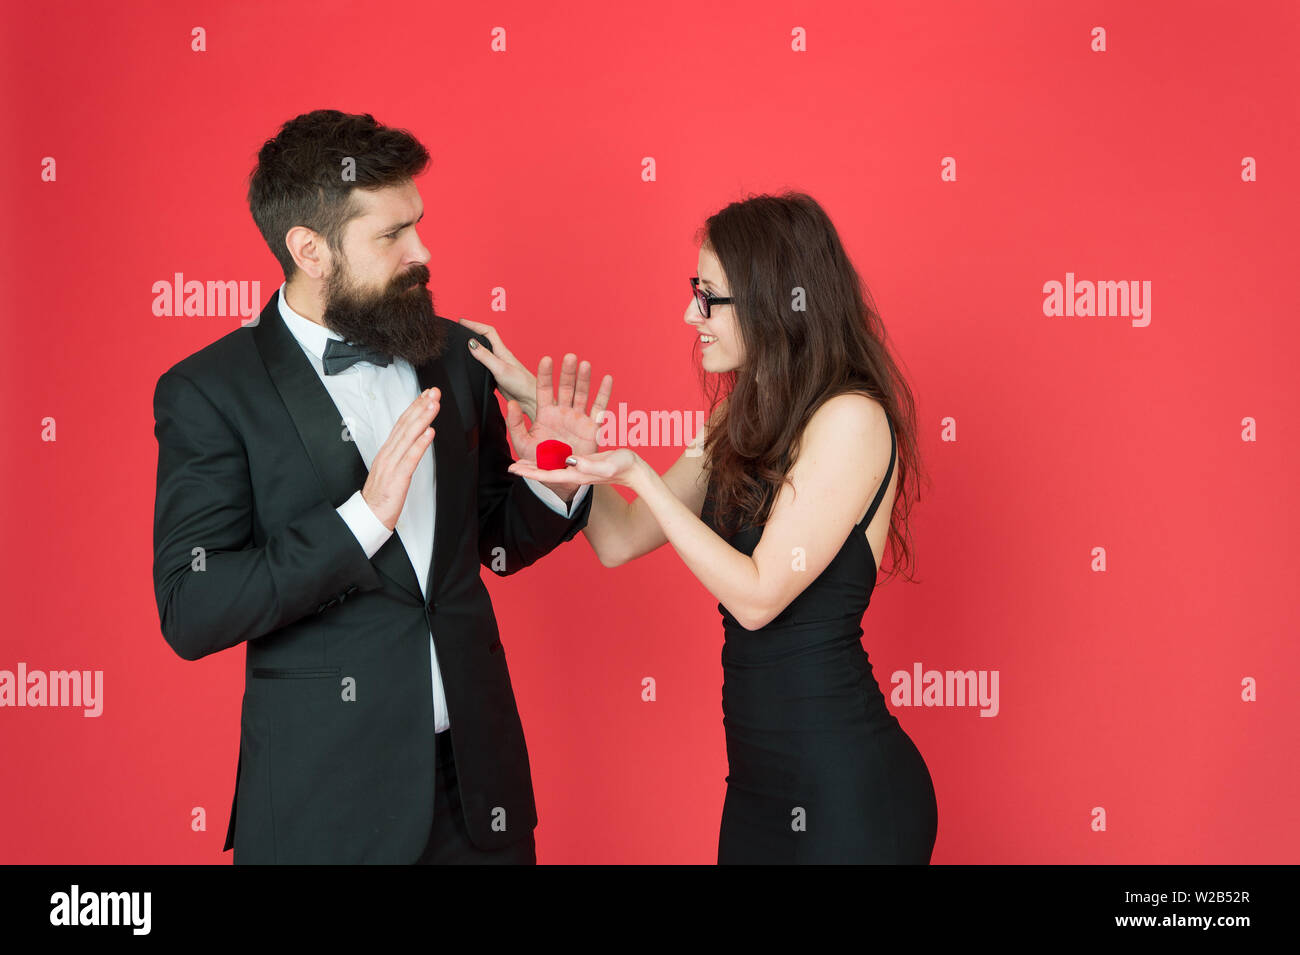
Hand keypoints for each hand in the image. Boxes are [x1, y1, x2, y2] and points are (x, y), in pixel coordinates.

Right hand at [361, 387, 438, 530]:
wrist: (369, 515)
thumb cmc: (382, 495)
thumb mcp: (391, 469)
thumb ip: (400, 454)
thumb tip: (414, 440)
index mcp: (387, 451)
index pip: (402, 423)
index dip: (415, 407)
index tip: (426, 394)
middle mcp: (388, 454)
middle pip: (405, 425)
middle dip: (421, 406)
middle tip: (434, 392)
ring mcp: (392, 464)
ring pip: (408, 437)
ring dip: (423, 419)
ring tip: (434, 405)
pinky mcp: (397, 478)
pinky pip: (410, 458)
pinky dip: (420, 444)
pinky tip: (429, 433)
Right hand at [458, 318, 539, 418]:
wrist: (530, 400)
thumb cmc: (521, 384)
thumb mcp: (500, 368)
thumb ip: (485, 356)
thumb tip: (471, 343)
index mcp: (502, 351)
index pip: (487, 331)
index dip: (474, 324)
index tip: (461, 321)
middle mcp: (500, 356)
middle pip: (485, 338)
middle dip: (472, 331)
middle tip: (459, 327)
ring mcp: (499, 365)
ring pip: (484, 351)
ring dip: (474, 345)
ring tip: (462, 341)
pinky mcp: (497, 376)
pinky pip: (484, 363)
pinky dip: (476, 359)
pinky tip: (472, 363)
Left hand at [504, 352, 612, 463]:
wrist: (560, 478)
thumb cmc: (540, 461)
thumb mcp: (522, 444)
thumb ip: (516, 424)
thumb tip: (510, 404)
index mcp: (545, 414)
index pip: (544, 389)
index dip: (545, 374)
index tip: (546, 359)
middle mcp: (562, 412)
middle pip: (565, 387)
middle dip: (567, 372)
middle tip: (569, 357)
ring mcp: (578, 418)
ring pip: (582, 394)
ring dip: (584, 379)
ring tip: (585, 364)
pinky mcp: (592, 427)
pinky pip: (599, 408)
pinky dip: (604, 393)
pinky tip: (607, 379)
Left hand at [508, 448, 642, 489]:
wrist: (636, 469)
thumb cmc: (624, 469)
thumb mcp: (607, 467)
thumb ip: (590, 466)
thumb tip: (571, 461)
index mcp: (575, 473)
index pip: (546, 474)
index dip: (529, 472)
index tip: (513, 470)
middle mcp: (574, 467)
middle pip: (546, 467)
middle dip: (529, 466)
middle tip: (512, 465)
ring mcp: (579, 461)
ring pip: (554, 456)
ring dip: (541, 454)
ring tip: (526, 454)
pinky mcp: (586, 453)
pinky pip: (567, 450)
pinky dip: (557, 447)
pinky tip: (551, 444)